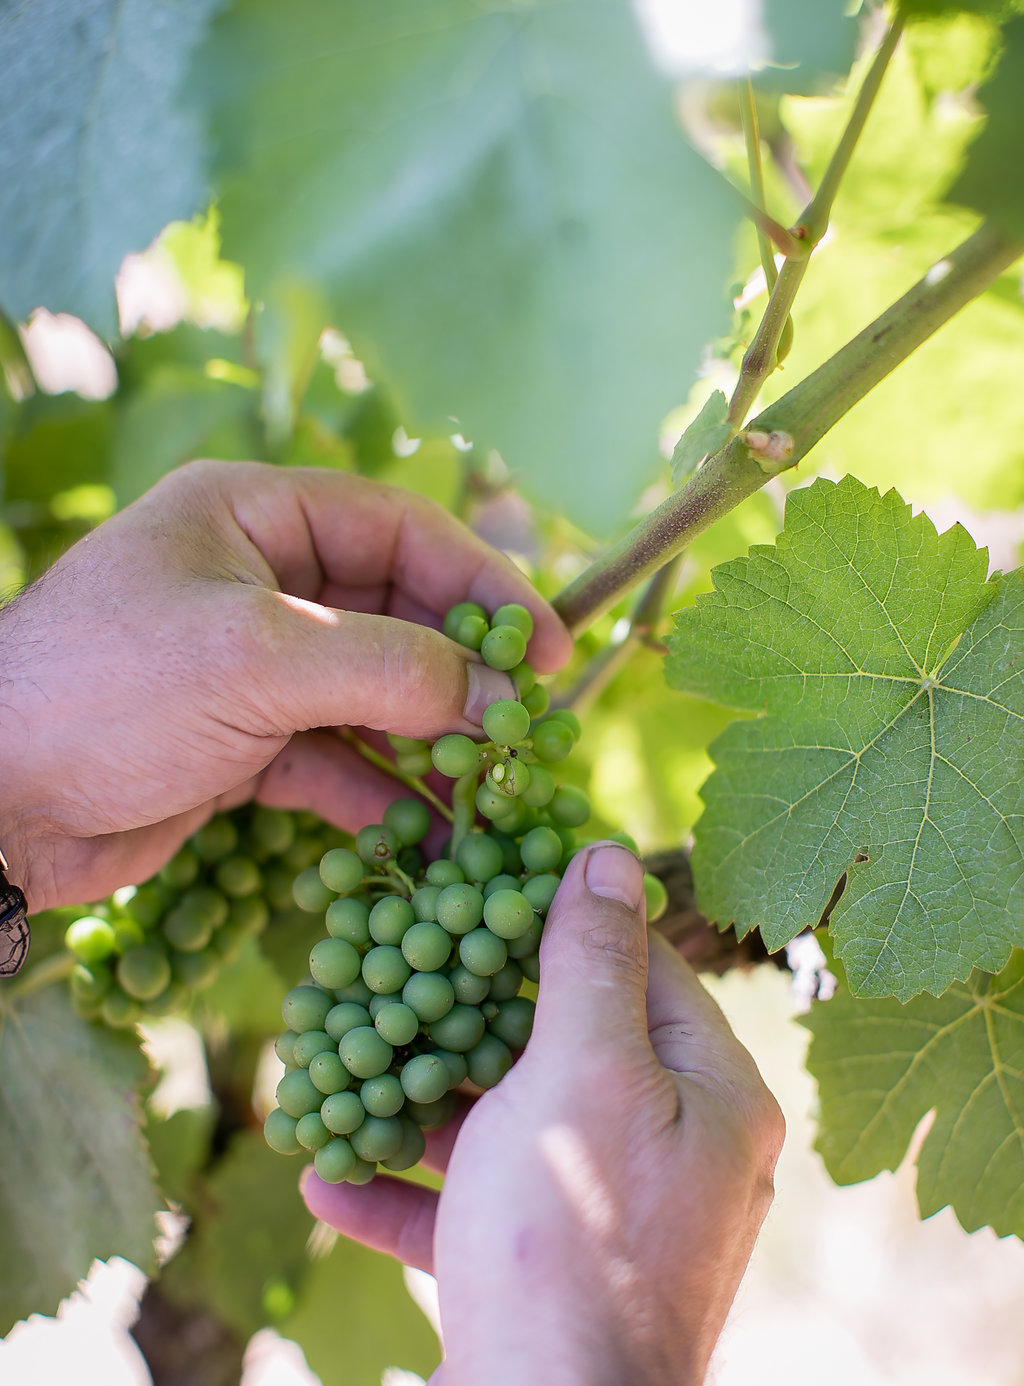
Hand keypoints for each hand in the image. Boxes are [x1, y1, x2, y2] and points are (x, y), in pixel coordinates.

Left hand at [0, 461, 570, 910]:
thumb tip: (499, 698)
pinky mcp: (236, 745)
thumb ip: (391, 669)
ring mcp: (247, 668)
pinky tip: (421, 830)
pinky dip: (377, 793)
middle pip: (395, 616)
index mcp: (252, 518)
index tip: (548, 651)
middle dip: (463, 675)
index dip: (484, 584)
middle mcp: (255, 583)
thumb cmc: (109, 693)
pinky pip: (332, 760)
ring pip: (371, 695)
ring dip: (429, 742)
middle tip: (529, 732)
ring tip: (489, 791)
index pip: (400, 530)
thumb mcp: (260, 660)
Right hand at [303, 842, 784, 1385]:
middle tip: (399, 966)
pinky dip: (407, 1195)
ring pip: (508, 1133)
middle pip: (564, 1050)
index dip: (565, 922)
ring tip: (344, 1065)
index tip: (489, 887)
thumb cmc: (573, 1236)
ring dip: (422, 1105)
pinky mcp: (543, 1283)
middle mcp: (674, 1156)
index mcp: (712, 1097)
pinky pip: (473, 1215)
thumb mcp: (584, 1068)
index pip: (644, 971)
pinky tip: (328, 1175)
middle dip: (471, 1017)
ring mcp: (607, 1222)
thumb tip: (605, 855)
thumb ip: (591, 959)